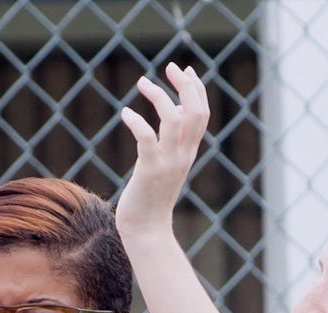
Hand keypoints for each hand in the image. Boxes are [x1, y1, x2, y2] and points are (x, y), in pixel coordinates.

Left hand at [113, 62, 209, 246]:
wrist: (147, 230)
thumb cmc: (152, 197)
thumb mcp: (168, 165)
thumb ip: (174, 141)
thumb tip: (176, 111)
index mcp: (189, 152)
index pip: (202, 114)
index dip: (196, 89)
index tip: (184, 70)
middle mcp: (184, 154)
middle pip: (195, 111)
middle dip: (185, 85)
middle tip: (170, 66)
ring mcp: (168, 162)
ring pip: (174, 120)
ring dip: (159, 96)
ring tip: (142, 82)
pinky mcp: (150, 170)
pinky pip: (147, 138)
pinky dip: (137, 121)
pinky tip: (125, 113)